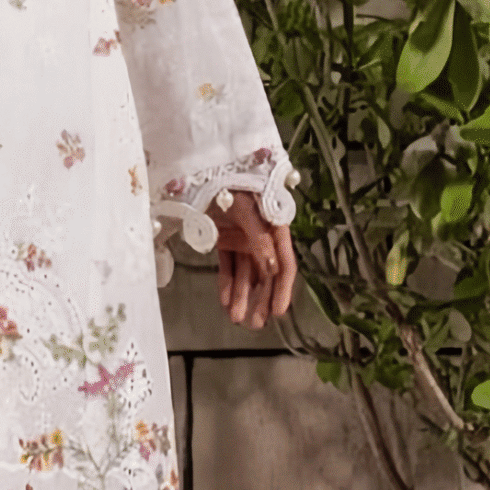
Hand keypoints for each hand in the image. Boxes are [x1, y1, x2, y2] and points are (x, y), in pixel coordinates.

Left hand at [210, 189, 295, 327]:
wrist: (204, 166)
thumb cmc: (231, 181)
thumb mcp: (246, 208)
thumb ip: (259, 238)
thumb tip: (272, 269)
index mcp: (276, 226)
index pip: (284, 263)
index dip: (282, 289)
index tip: (278, 312)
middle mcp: (263, 234)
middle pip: (266, 273)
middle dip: (261, 299)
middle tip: (255, 323)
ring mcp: (243, 236)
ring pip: (246, 272)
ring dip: (243, 295)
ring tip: (237, 318)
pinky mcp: (225, 237)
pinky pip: (228, 264)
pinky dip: (227, 282)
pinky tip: (225, 301)